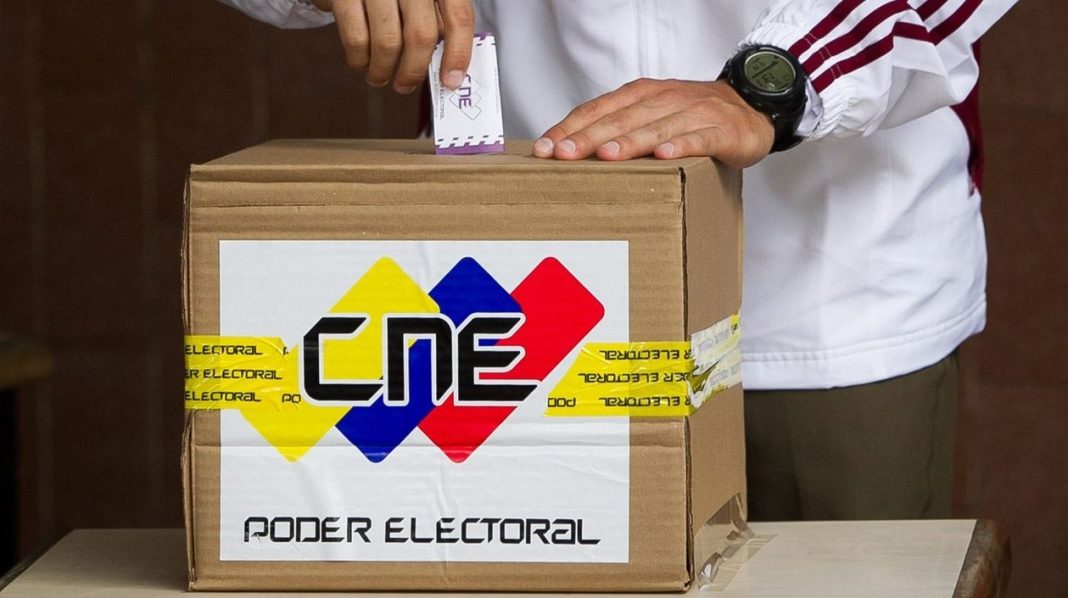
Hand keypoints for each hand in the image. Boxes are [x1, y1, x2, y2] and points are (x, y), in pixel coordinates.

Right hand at [312, 0, 473, 93]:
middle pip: (421, 35)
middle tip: (405, 84)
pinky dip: (360, 60)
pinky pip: (357, 38)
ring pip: (388, 42)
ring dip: (383, 70)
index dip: (458, 54)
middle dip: (413, 71)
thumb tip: (446, 67)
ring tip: (379, 76)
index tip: (451, 81)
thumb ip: (436, 20)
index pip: (459, 16)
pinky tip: (361, 62)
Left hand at [532, 78, 774, 168]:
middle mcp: (666, 99)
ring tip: (606, 156)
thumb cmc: (692, 117)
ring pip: (657, 127)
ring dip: (630, 141)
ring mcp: (695, 112)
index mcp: (643, 94)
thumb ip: (620, 127)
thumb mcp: (654, 115)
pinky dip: (682, 145)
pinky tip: (664, 157)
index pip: (599, 109)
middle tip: (562, 155)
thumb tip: (572, 151)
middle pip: (622, 118)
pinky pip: (699, 138)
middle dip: (590, 137)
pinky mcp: (723, 130)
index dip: (571, 128)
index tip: (545, 148)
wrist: (752, 107)